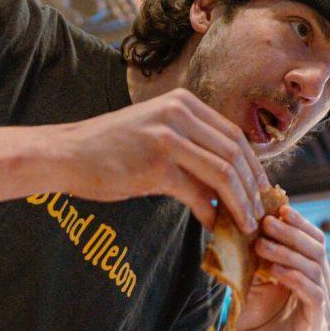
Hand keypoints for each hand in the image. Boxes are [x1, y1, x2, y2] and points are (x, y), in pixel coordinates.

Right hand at [53, 88, 267, 231]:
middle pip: (236, 153)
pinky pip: (199, 193)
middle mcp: (180, 113)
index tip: (262, 191)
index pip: (234, 135)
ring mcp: (168, 137)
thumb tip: (229, 179)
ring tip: (247, 225)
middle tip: (261, 214)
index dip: (254, 167)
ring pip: (224, 173)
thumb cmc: (110, 148)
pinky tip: (217, 228)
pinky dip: (215, 213)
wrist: (68, 154)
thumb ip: (191, 146)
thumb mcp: (156, 133)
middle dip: (254, 188)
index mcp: (183, 102)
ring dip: (241, 203)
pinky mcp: (157, 165)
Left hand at [228, 205, 329, 330]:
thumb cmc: (250, 312)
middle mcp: (324, 288)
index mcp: (313, 274)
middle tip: (266, 223)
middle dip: (291, 234)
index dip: (300, 223)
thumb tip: (262, 212)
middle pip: (317, 251)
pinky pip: (313, 295)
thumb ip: (265, 249)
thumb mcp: (256, 273)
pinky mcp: (316, 326)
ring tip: (261, 245)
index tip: (279, 209)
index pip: (315, 240)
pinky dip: (295, 279)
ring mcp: (324, 308)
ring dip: (287, 253)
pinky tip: (276, 270)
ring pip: (314, 270)